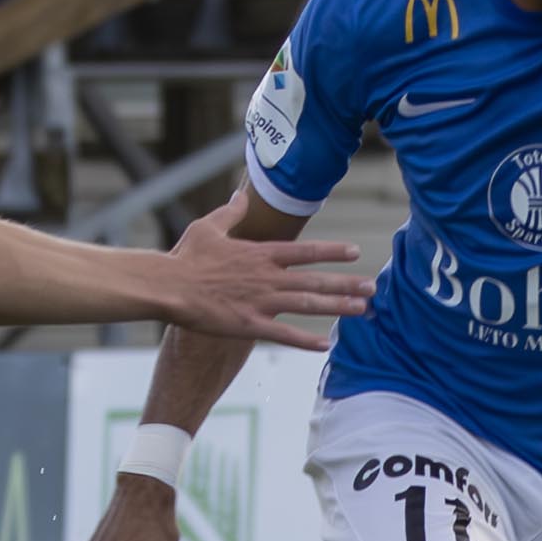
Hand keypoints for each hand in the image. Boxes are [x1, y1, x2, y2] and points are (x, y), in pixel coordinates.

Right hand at [155, 202, 367, 351]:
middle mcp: (267, 277)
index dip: (332, 252)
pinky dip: (305, 341)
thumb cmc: (186, 257)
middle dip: (347, 284)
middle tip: (373, 287)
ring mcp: (260, 302)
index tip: (354, 252)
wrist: (168, 286)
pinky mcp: (249, 325)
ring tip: (362, 310)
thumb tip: (241, 196)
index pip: (306, 251)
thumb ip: (231, 212)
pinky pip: (283, 335)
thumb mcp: (209, 227)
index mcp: (260, 254)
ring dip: (337, 308)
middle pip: (315, 280)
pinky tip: (325, 344)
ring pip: (307, 305)